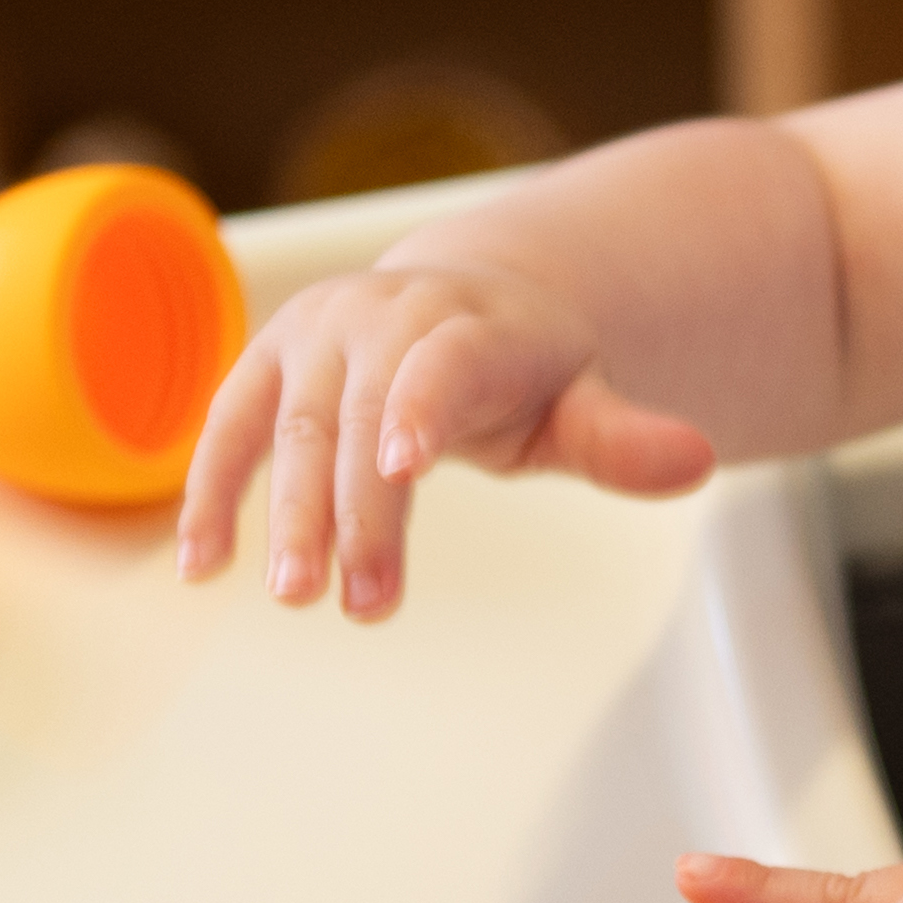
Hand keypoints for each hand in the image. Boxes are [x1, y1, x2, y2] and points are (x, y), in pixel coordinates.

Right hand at [176, 257, 713, 618]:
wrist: (463, 300)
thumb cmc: (529, 370)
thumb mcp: (585, 401)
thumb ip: (624, 438)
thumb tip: (700, 459)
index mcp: (471, 325)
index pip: (444, 366)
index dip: (421, 408)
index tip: (403, 466)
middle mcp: (384, 317)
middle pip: (363, 419)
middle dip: (359, 514)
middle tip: (362, 602)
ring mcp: (317, 335)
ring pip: (292, 429)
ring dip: (284, 517)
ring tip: (293, 595)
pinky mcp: (266, 361)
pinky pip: (229, 428)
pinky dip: (210, 493)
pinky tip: (202, 563)